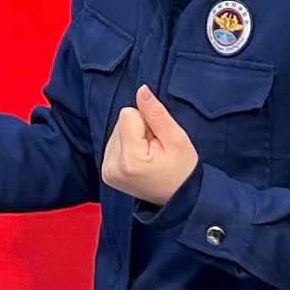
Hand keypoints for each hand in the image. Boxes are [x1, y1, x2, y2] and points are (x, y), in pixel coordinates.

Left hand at [99, 84, 198, 205]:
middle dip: (140, 131)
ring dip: (134, 139)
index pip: (128, 114)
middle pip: (121, 122)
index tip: (158, 142)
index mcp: (129, 158)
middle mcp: (112, 165)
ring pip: (117, 131)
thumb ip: (156, 113)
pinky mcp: (107, 173)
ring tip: (149, 158)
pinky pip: (114, 143)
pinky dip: (128, 148)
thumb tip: (141, 90)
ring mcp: (108, 171)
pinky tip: (140, 162)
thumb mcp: (176, 138)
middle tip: (156, 151)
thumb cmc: (182, 170)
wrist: (179, 199)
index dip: (147, 123)